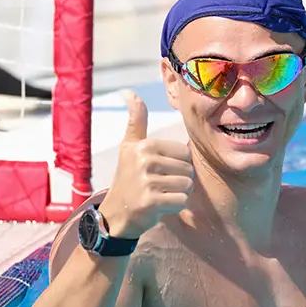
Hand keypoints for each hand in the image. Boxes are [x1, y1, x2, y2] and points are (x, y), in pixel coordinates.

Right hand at [99, 91, 193, 239]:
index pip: (184, 152)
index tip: (160, 171)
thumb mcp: (129, 146)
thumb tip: (128, 92)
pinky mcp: (150, 202)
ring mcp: (147, 182)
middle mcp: (144, 161)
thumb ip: (136, 120)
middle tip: (161, 185)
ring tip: (161, 195)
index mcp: (144, 145)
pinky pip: (182, 201)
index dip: (178, 164)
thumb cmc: (128, 177)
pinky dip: (175, 206)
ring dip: (179, 194)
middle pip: (188, 169)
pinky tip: (160, 206)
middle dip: (180, 180)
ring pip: (187, 185)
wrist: (117, 214)